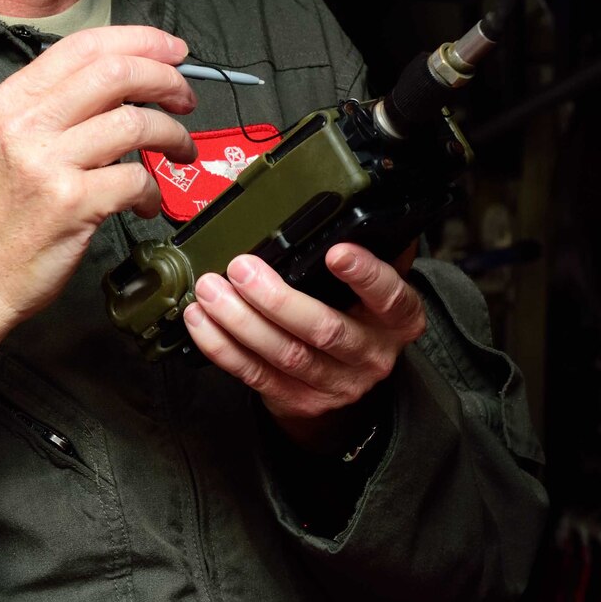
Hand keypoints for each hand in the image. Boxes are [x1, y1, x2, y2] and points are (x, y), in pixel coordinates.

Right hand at [0, 25, 196, 344]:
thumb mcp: (4, 146)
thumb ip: (52, 111)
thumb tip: (120, 86)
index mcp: (9, 102)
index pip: (84, 45)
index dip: (140, 41)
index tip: (172, 52)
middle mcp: (24, 125)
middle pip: (116, 72)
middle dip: (167, 80)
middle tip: (186, 100)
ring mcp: (47, 164)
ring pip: (135, 123)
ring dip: (173, 134)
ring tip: (180, 150)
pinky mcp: (71, 204)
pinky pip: (136, 178)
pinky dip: (154, 190)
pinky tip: (147, 202)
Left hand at [180, 242, 425, 450]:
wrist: (348, 382)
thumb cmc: (358, 315)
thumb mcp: (376, 287)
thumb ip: (373, 250)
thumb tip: (360, 201)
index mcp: (398, 319)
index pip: (390, 296)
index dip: (365, 275)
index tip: (335, 252)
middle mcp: (372, 354)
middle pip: (325, 329)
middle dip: (277, 298)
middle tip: (242, 268)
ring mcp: (335, 383)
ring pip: (284, 354)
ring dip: (240, 321)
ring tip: (210, 290)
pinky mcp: (298, 400)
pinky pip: (254, 374)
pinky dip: (223, 347)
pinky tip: (202, 321)